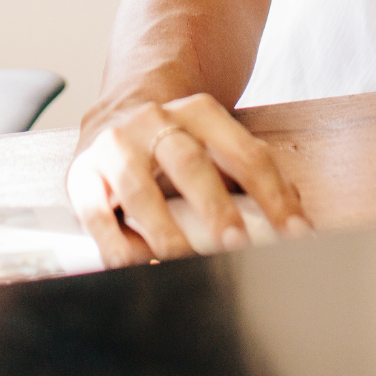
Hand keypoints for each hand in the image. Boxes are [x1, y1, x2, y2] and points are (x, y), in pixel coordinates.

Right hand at [66, 93, 309, 266]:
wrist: (117, 109)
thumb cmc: (176, 141)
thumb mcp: (214, 142)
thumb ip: (248, 172)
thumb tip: (294, 213)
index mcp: (200, 112)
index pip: (245, 153)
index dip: (273, 194)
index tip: (294, 233)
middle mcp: (155, 121)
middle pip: (191, 165)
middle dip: (216, 209)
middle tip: (237, 246)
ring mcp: (115, 145)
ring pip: (141, 191)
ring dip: (166, 232)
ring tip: (186, 264)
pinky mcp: (82, 174)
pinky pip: (97, 215)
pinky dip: (118, 246)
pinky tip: (138, 266)